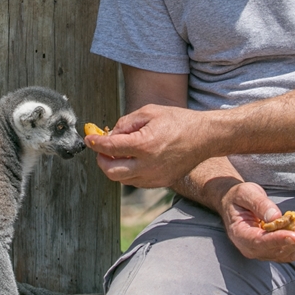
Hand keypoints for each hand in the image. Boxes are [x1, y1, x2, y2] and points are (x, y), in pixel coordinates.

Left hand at [86, 104, 212, 187]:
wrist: (205, 137)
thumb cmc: (178, 120)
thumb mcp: (149, 112)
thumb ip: (125, 123)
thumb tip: (110, 134)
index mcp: (145, 144)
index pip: (110, 147)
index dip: (95, 143)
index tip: (89, 139)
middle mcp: (149, 165)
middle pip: (111, 171)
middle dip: (101, 160)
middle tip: (101, 149)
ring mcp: (155, 177)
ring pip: (122, 179)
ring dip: (114, 166)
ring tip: (118, 152)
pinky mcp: (162, 182)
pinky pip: (136, 181)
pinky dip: (128, 171)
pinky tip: (132, 159)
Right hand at [219, 181, 294, 262]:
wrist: (237, 204)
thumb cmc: (240, 197)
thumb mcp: (246, 193)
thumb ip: (259, 204)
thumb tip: (276, 217)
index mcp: (239, 235)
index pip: (258, 242)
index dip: (277, 240)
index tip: (294, 236)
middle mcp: (251, 248)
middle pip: (277, 250)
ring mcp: (263, 251)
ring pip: (287, 253)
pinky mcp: (274, 250)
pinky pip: (291, 250)